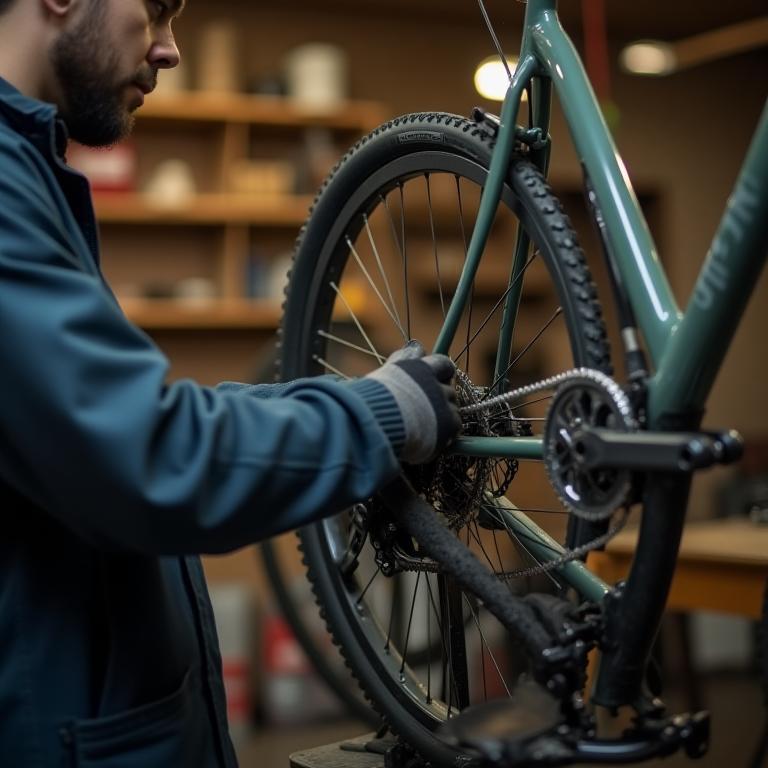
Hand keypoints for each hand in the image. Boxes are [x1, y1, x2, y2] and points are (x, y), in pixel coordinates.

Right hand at [366, 341, 460, 463]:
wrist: (373, 424)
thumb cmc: (369, 400)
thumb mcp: (384, 373)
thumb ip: (402, 361)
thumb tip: (415, 347)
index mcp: (420, 368)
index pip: (442, 363)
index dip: (442, 372)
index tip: (437, 380)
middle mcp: (434, 383)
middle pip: (449, 387)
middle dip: (441, 397)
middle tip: (428, 409)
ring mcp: (442, 403)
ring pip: (453, 406)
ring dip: (444, 414)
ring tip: (426, 426)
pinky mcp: (447, 424)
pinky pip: (456, 425)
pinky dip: (447, 432)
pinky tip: (434, 437)